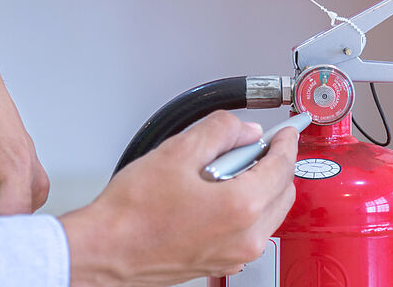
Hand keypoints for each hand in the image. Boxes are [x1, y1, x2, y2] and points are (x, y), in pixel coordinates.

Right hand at [60, 111, 298, 286]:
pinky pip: (249, 231)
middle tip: (250, 146)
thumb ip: (220, 132)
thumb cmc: (132, 212)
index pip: (283, 166)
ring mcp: (234, 255)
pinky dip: (244, 210)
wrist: (106, 251)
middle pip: (282, 192)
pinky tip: (212, 195)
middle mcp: (246, 238)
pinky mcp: (220, 263)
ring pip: (268, 214)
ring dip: (259, 188)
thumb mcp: (178, 152)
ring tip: (221, 170)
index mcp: (241, 207)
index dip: (286, 142)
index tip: (285, 132)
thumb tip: (244, 130)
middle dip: (274, 165)